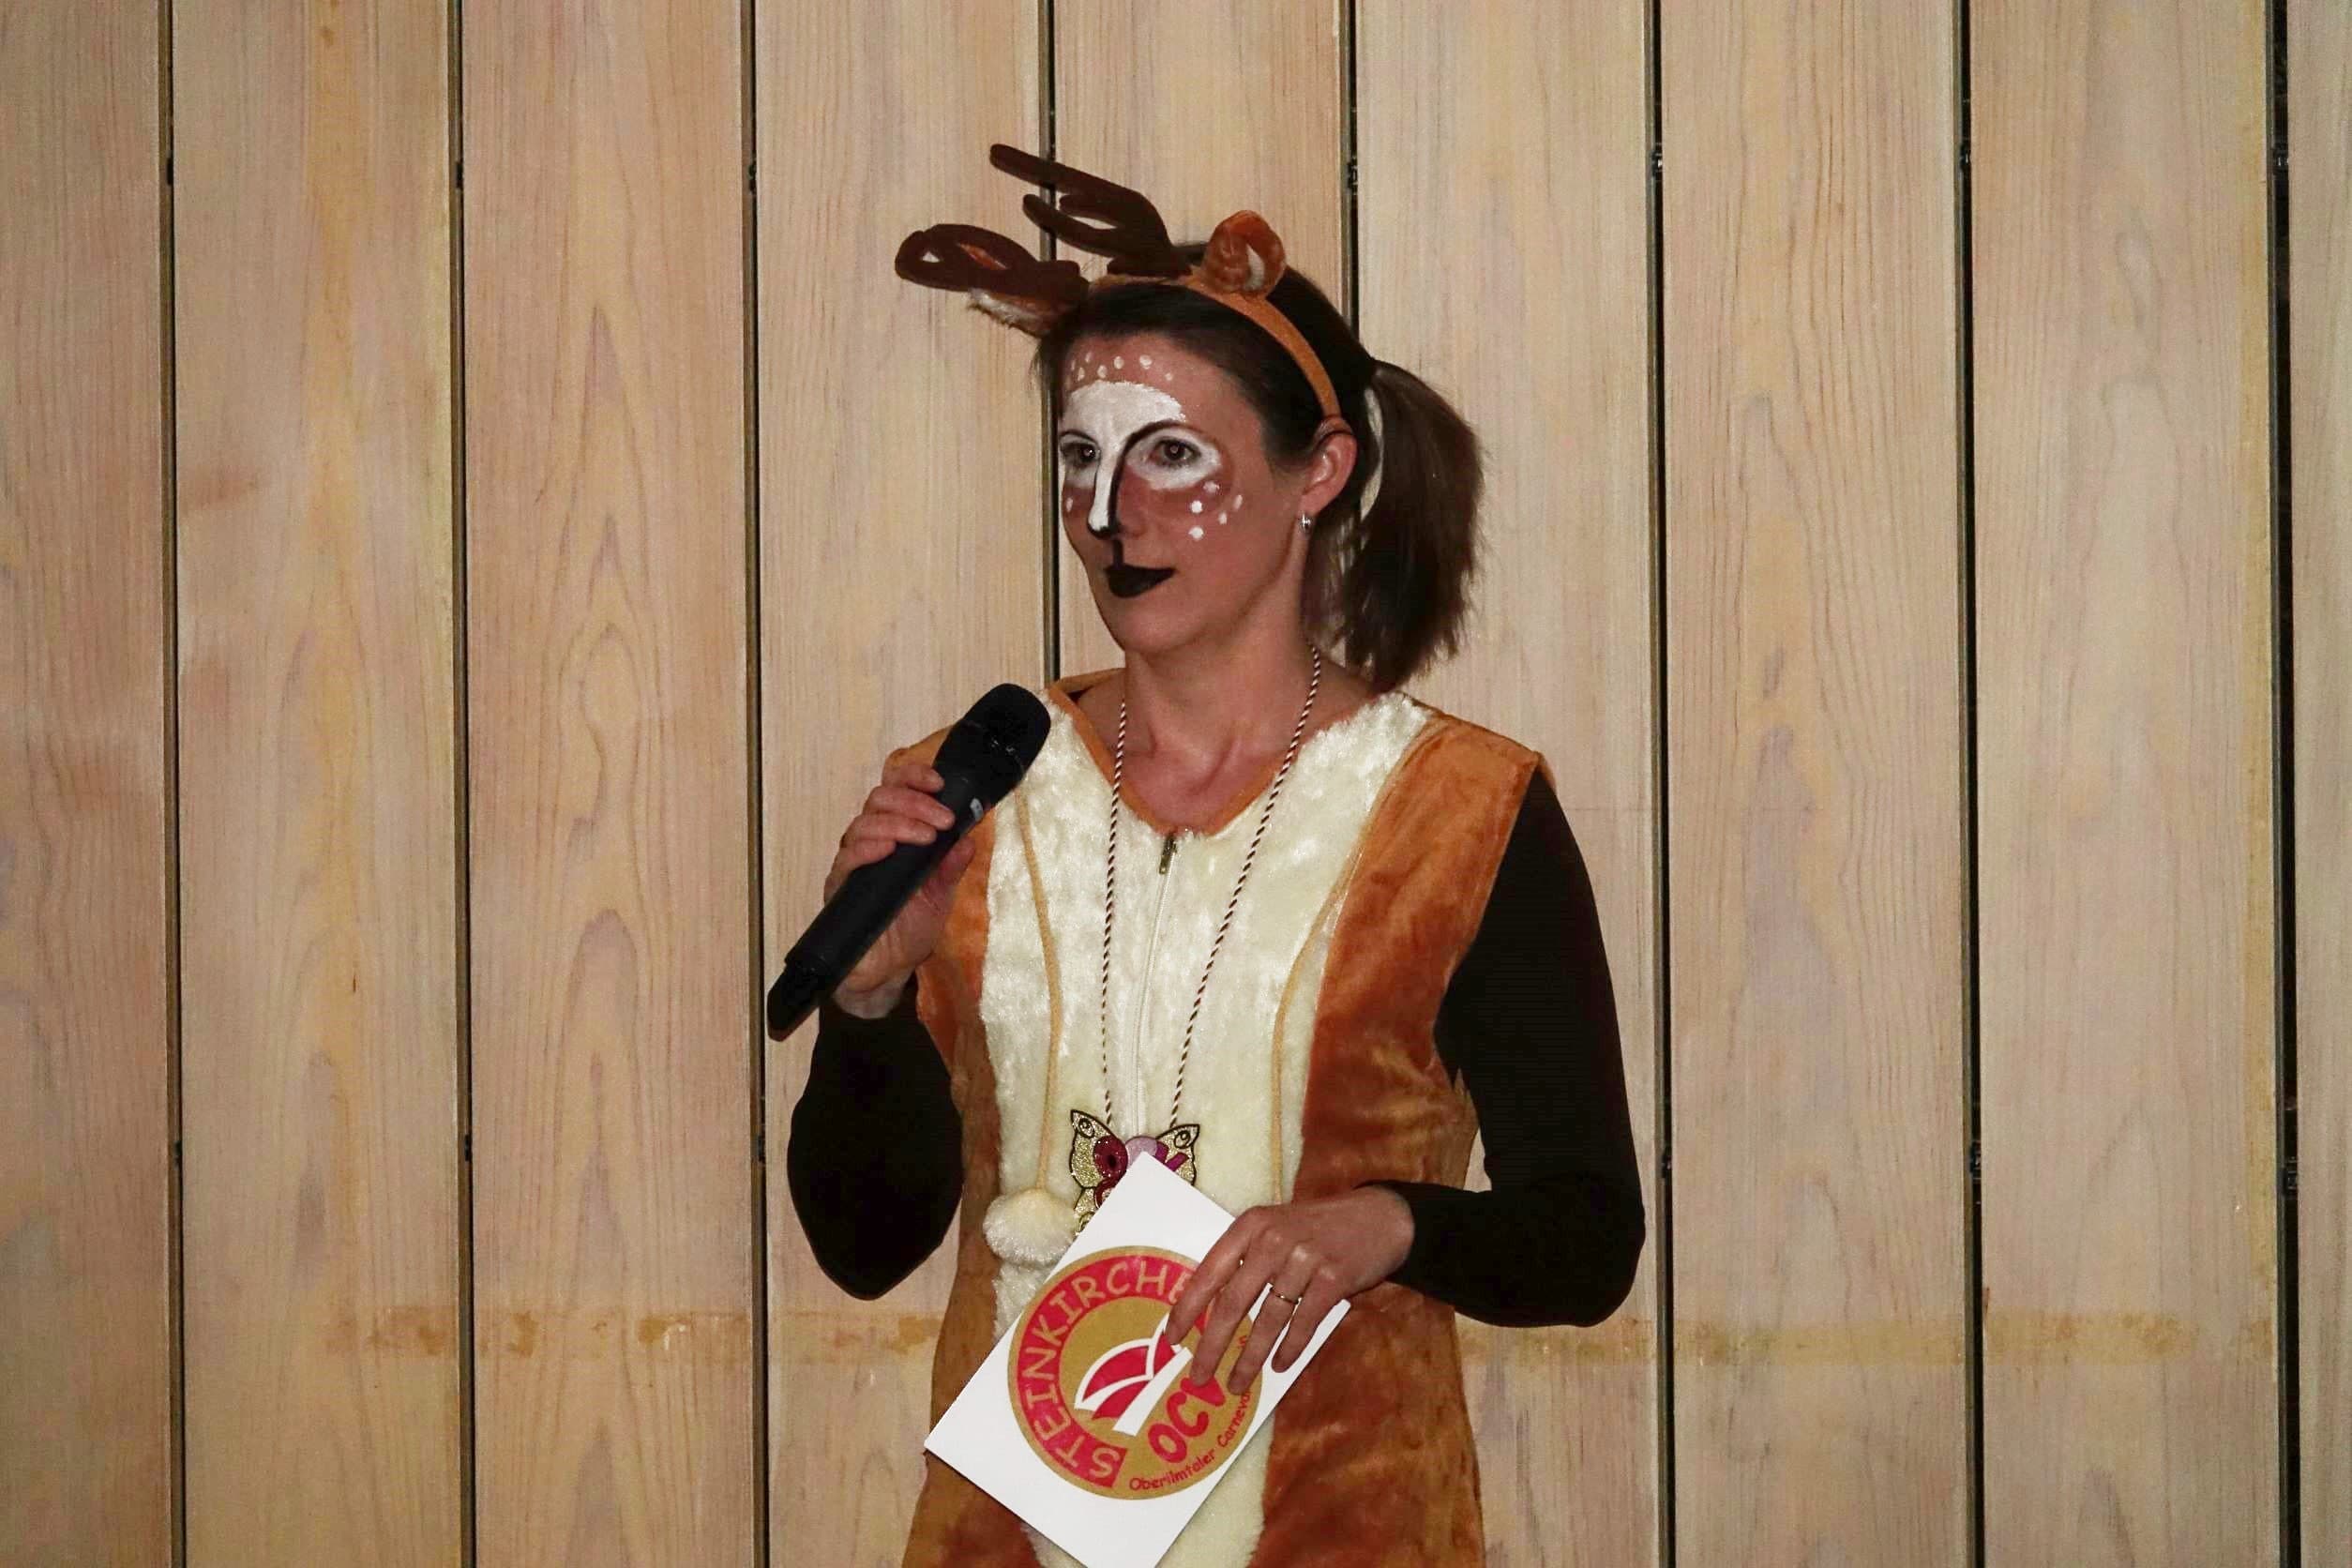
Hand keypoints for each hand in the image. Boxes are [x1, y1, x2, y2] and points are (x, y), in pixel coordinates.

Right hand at [824, 755, 980, 1012]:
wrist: (889, 970)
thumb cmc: (910, 928)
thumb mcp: (941, 895)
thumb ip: (951, 866)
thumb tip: (970, 836)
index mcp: (895, 834)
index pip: (896, 789)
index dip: (914, 778)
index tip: (940, 783)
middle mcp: (870, 841)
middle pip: (880, 799)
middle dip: (914, 802)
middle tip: (942, 820)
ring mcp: (853, 862)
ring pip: (864, 823)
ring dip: (898, 823)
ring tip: (926, 837)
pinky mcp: (840, 886)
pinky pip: (847, 858)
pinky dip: (868, 848)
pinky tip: (887, 849)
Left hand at [1162, 1188, 1414, 1396]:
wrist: (1379, 1218)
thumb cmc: (1316, 1228)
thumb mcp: (1275, 1227)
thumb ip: (1246, 1258)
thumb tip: (1210, 1310)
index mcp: (1250, 1225)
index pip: (1209, 1272)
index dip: (1188, 1308)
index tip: (1171, 1339)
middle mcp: (1272, 1239)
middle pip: (1232, 1302)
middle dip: (1212, 1345)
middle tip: (1198, 1376)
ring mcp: (1304, 1259)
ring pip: (1268, 1319)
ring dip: (1250, 1358)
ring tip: (1236, 1383)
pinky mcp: (1333, 1278)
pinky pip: (1303, 1323)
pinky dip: (1289, 1348)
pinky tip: (1279, 1365)